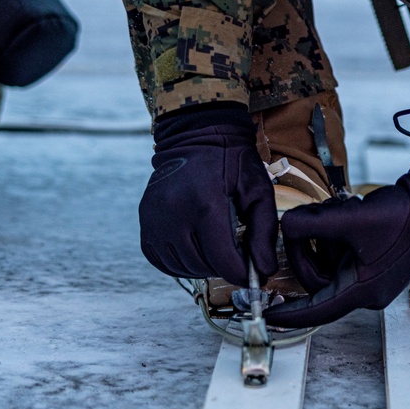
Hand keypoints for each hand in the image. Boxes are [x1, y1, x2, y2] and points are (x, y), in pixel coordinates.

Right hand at [139, 104, 277, 284]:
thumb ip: (263, 233)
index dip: (242, 273)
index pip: (223, 261)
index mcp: (205, 206)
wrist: (196, 135)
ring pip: (182, 267)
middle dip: (224, 266)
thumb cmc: (232, 163)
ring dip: (203, 265)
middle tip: (236, 251)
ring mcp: (154, 219)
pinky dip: (181, 262)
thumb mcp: (258, 192)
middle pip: (203, 266)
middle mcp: (173, 215)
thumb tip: (264, 271)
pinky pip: (161, 260)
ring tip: (216, 246)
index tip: (253, 271)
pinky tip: (196, 247)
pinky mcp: (144, 222)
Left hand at [272, 163, 409, 327]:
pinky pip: (339, 256)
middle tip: (307, 222)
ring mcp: (368, 278)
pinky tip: (346, 214)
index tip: (265, 313)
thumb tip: (284, 227)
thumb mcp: (351, 217)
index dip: (288, 314)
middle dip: (306, 250)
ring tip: (338, 211)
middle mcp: (365, 291)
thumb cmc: (403, 217)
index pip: (317, 311)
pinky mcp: (370, 264)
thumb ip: (312, 223)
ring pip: (326, 265)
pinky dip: (334, 236)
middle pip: (316, 281)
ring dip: (322, 238)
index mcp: (362, 290)